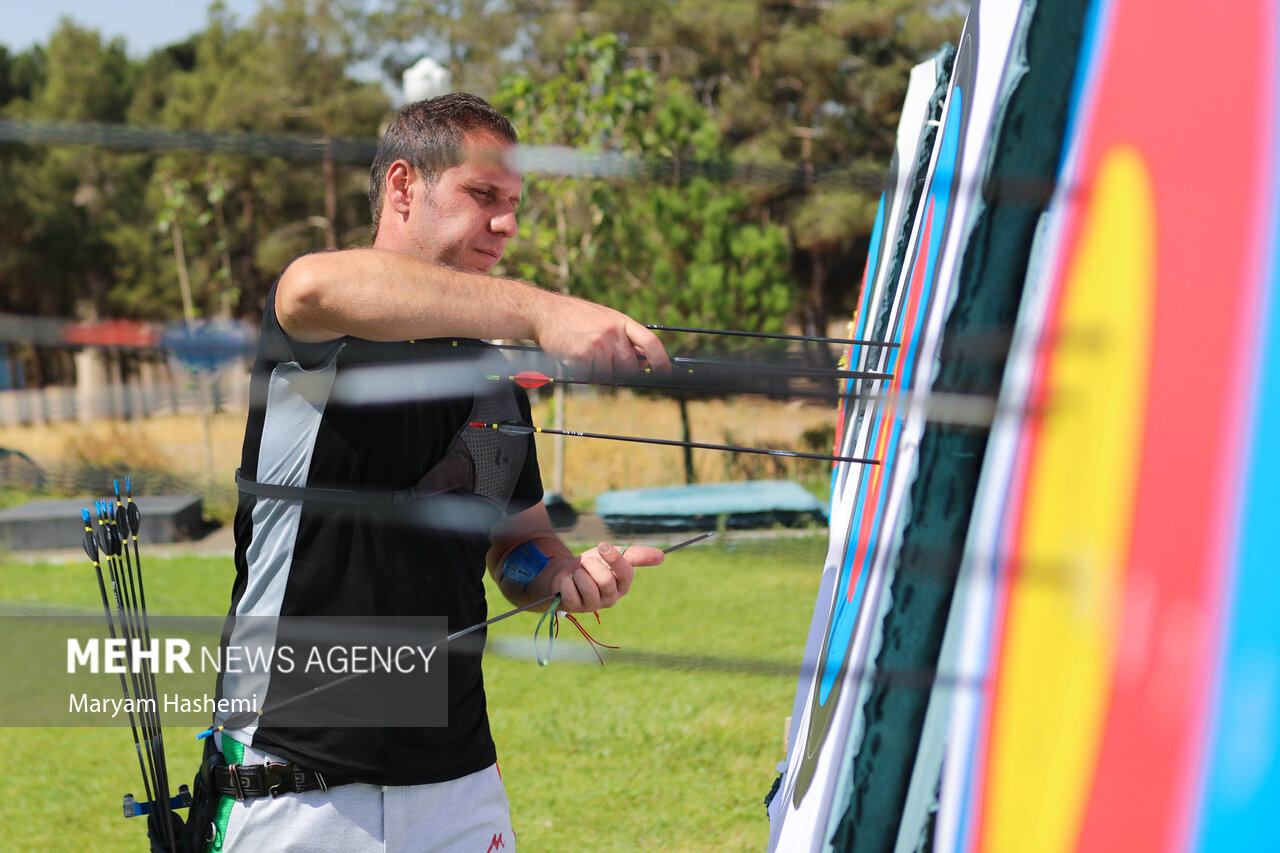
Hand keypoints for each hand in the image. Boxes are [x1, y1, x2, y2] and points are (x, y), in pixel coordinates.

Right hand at [533, 295, 670, 380]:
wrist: (544, 311)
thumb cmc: (573, 317)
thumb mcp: (604, 318)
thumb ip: (623, 337)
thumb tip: (642, 362)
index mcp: (621, 321)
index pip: (650, 342)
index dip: (661, 360)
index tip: (665, 372)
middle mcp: (613, 332)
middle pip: (629, 367)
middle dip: (619, 371)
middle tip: (601, 363)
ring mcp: (598, 344)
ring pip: (608, 375)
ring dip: (596, 373)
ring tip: (582, 356)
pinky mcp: (582, 354)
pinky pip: (590, 376)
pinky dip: (582, 374)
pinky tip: (572, 358)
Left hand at [550, 542, 664, 612]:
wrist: (567, 572)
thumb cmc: (594, 564)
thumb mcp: (613, 554)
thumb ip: (636, 555)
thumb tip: (663, 556)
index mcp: (623, 585)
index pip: (625, 574)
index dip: (614, 559)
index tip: (602, 545)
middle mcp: (610, 598)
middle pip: (605, 581)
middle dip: (592, 566)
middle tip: (587, 563)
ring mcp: (592, 605)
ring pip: (588, 588)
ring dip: (580, 574)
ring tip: (578, 573)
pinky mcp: (574, 608)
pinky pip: (570, 594)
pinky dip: (567, 582)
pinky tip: (568, 581)